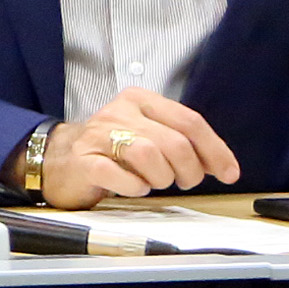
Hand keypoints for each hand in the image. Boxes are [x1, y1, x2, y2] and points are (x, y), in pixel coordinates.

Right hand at [37, 86, 241, 206]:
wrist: (60, 160)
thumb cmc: (114, 150)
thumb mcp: (151, 135)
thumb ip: (185, 143)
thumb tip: (224, 166)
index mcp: (140, 100)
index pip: (189, 121)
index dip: (215, 150)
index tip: (228, 174)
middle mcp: (119, 112)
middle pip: (174, 142)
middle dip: (188, 171)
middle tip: (183, 181)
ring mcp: (98, 135)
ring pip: (148, 155)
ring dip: (160, 178)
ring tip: (154, 182)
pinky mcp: (83, 160)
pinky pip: (117, 175)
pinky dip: (133, 186)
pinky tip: (133, 187)